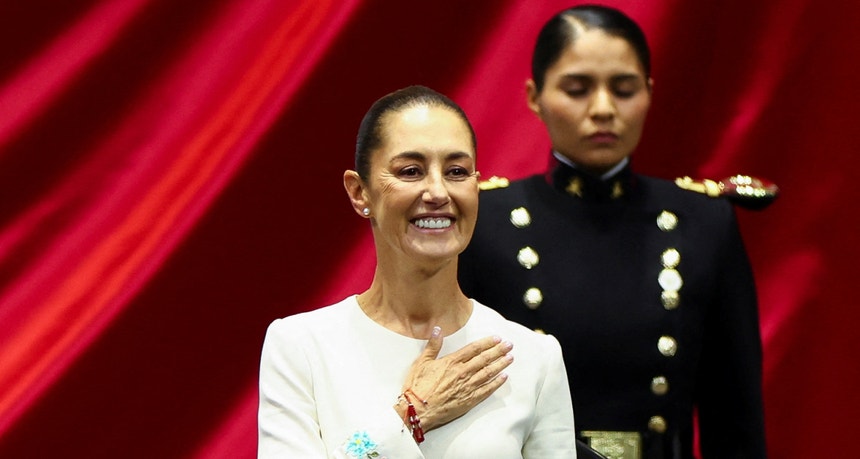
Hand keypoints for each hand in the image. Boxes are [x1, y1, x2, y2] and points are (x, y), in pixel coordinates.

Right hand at [396, 326, 513, 431]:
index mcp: (452, 362)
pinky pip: (486, 390)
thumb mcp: (421, 362)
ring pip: (488, 373)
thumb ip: (432, 345)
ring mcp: (467, 387)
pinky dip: (496, 383)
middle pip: (485, 359)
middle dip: (499, 351)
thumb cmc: (417, 387)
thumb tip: (437, 329)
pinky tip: (503, 378)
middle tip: (509, 345)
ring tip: (510, 358)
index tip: (497, 338)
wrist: (418, 410)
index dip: (487, 343)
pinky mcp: (469, 400)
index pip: (474, 349)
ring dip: (500, 365)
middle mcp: (463, 372)